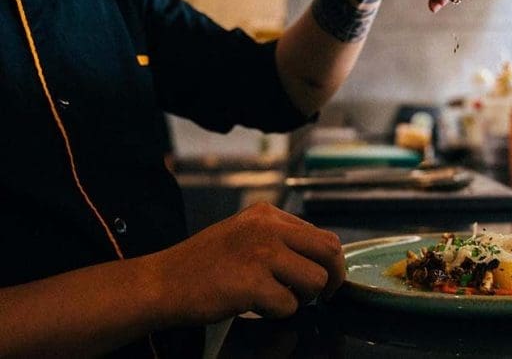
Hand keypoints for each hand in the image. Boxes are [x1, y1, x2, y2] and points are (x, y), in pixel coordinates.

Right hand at [148, 202, 343, 323]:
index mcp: (267, 214)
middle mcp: (268, 228)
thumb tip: (318, 257)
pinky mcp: (252, 283)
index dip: (330, 262)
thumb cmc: (200, 264)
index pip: (321, 235)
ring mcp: (261, 254)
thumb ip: (279, 239)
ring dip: (302, 298)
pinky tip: (255, 306)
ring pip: (315, 281)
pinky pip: (289, 305)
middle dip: (334, 278)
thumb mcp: (244, 234)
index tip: (327, 277)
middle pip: (330, 251)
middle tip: (326, 295)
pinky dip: (277, 313)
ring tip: (276, 298)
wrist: (161, 282)